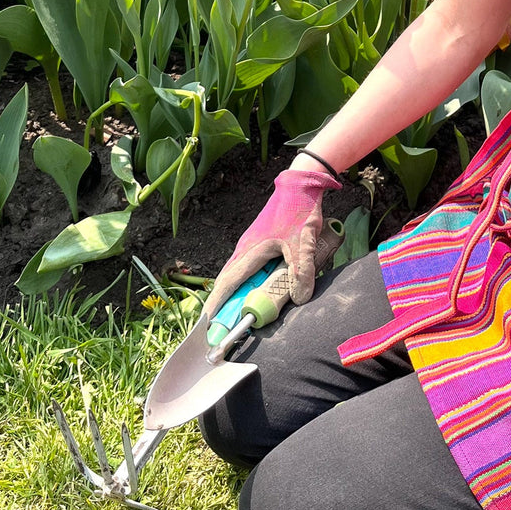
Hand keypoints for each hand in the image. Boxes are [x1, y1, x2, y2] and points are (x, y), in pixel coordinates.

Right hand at [201, 165, 340, 321]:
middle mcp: (245, 249)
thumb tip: (299, 299)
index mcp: (249, 251)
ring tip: (239, 313)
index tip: (207, 325)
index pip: (227, 284)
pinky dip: (250, 282)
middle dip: (223, 304)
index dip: (216, 305)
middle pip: (229, 281)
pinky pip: (250, 267)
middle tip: (222, 327)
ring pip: (240, 274)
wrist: (302, 182)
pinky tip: (261, 289)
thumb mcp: (303, 243)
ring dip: (237, 293)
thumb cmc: (299, 209)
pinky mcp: (262, 241)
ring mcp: (252, 244)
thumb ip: (302, 272)